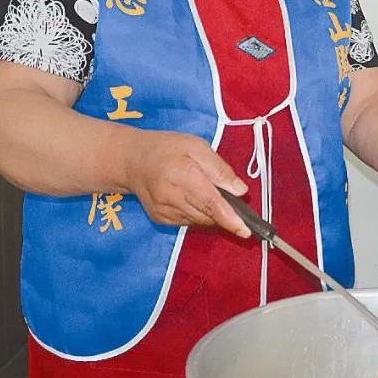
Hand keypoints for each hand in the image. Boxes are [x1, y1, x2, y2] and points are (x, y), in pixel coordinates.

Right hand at [122, 130, 250, 237]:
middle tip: (226, 192)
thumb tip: (240, 190)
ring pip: (201, 221)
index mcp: (182, 175)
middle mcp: (170, 198)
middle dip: (225, 211)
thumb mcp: (197, 147)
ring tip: (203, 189)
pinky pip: (190, 221)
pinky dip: (198, 212)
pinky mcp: (161, 219)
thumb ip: (220, 169)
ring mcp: (164, 212)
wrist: (132, 161)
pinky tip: (191, 196)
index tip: (245, 231)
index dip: (229, 218)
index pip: (210, 203)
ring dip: (211, 211)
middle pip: (208, 215)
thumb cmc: (167, 149)